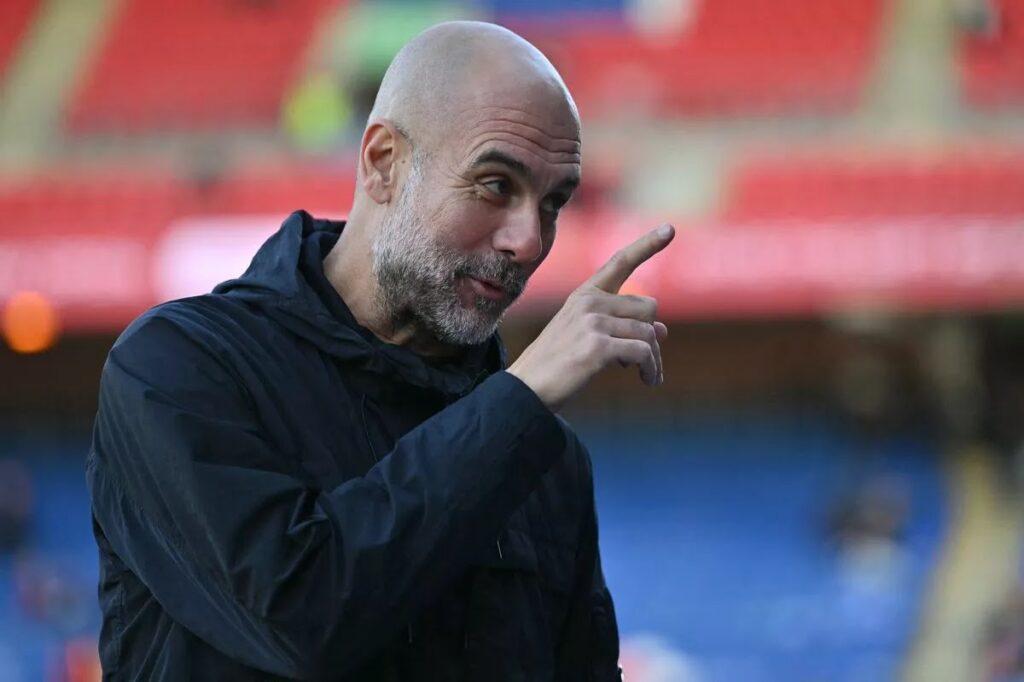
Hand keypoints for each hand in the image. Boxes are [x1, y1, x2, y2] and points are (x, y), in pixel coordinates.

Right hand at [507, 224, 673, 411]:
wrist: (526, 390)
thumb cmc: (556, 366)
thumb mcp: (587, 338)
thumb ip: (622, 328)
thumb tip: (663, 329)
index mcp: (583, 295)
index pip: (620, 262)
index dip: (648, 245)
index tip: (670, 229)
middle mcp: (589, 302)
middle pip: (648, 308)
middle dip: (653, 336)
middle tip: (648, 361)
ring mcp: (593, 322)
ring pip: (649, 333)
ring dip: (654, 359)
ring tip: (649, 376)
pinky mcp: (598, 346)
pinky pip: (643, 352)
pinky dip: (651, 369)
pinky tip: (647, 380)